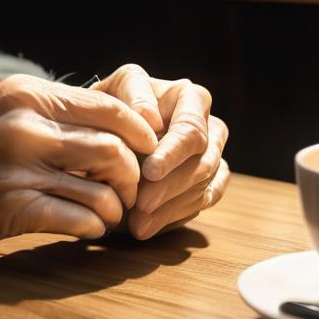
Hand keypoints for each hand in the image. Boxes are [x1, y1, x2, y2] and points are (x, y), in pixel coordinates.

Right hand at [0, 75, 158, 246]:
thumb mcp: (3, 109)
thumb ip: (52, 112)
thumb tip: (115, 126)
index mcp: (27, 95)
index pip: (109, 107)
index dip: (141, 132)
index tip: (149, 150)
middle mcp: (25, 126)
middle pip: (114, 149)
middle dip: (135, 176)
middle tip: (132, 191)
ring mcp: (18, 168)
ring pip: (102, 189)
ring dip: (116, 208)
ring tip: (111, 214)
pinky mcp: (12, 207)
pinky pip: (79, 220)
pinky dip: (94, 228)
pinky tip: (88, 229)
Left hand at [93, 65, 230, 239]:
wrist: (106, 129)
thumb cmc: (108, 110)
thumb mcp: (111, 94)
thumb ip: (131, 97)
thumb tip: (152, 119)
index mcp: (188, 96)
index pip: (190, 129)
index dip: (172, 153)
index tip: (149, 173)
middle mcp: (207, 122)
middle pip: (203, 160)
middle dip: (171, 185)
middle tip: (141, 204)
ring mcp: (212, 151)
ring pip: (204, 184)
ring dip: (171, 205)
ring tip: (139, 222)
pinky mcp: (211, 178)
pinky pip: (205, 200)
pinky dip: (177, 215)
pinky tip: (149, 225)